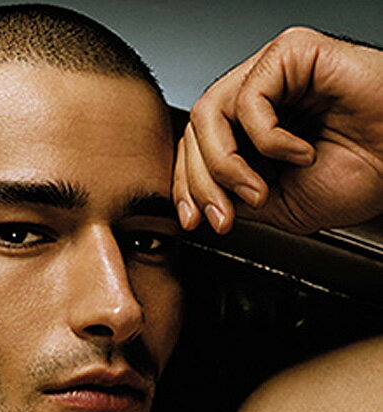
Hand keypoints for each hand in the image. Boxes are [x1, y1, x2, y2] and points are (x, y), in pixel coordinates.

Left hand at [173, 27, 382, 234]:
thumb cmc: (360, 175)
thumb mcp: (280, 204)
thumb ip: (234, 197)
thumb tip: (199, 203)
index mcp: (253, 126)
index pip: (197, 147)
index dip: (187, 185)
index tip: (193, 221)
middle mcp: (258, 95)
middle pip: (195, 131)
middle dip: (202, 184)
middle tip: (226, 217)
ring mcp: (272, 71)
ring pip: (211, 113)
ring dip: (227, 166)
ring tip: (261, 191)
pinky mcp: (291, 53)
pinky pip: (250, 98)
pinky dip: (269, 138)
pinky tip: (300, 152)